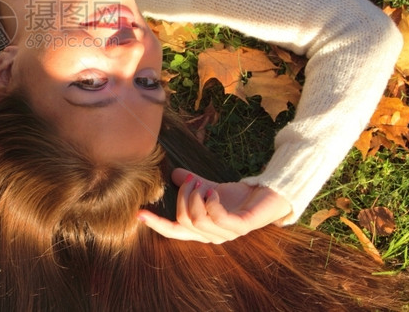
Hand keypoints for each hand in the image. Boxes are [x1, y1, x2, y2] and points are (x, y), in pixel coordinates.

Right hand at [138, 168, 291, 243]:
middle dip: (183, 195)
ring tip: (204, 185)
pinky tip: (215, 192)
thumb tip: (173, 174)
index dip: (156, 224)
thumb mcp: (209, 187)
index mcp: (201, 229)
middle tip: (192, 181)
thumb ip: (191, 183)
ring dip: (195, 197)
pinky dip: (211, 201)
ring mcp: (226, 234)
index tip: (139, 213)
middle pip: (183, 219)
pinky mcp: (240, 227)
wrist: (269, 196)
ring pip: (196, 219)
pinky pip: (216, 216)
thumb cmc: (238, 196)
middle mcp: (211, 236)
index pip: (174, 231)